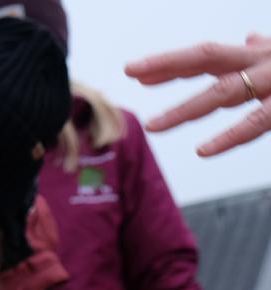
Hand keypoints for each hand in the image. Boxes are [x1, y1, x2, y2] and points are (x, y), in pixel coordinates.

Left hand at [125, 33, 270, 156]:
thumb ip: (264, 50)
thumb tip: (250, 38)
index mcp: (256, 57)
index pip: (206, 56)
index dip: (170, 63)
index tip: (135, 71)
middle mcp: (261, 63)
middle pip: (208, 58)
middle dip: (168, 65)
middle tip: (131, 72)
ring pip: (223, 92)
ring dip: (184, 110)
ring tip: (151, 127)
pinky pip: (256, 122)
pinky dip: (229, 137)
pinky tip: (202, 151)